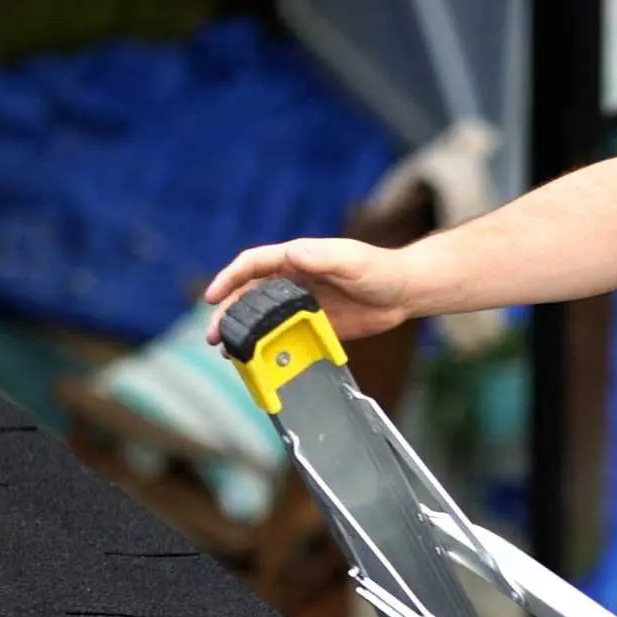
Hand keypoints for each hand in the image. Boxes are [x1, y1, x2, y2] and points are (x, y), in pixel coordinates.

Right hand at [202, 238, 412, 346]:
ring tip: (226, 350)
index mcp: (296, 259)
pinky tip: (258, 362)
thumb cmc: (378, 268)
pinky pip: (283, 336)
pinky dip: (267, 348)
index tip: (212, 296)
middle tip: (214, 334)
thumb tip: (292, 254)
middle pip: (249, 294)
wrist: (403, 292)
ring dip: (242, 332)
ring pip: (262, 318)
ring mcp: (301, 304)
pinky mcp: (312, 325)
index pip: (252, 265)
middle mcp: (293, 280)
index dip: (229, 278)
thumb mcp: (350, 260)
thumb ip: (321, 257)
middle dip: (228, 312)